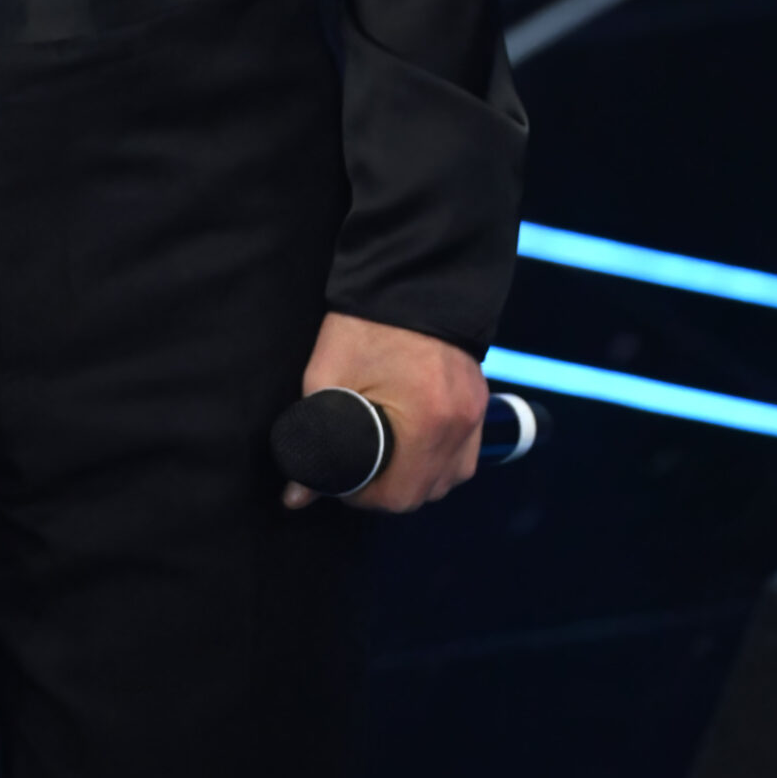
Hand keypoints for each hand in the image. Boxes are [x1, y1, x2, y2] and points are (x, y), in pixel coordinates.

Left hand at [281, 312, 486, 515]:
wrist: (410, 280)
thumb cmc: (364, 326)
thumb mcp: (328, 376)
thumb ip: (313, 438)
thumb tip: (297, 495)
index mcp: (425, 420)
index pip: (397, 495)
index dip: (361, 497)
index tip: (341, 482)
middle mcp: (458, 425)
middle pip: (423, 493)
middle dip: (385, 491)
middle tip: (357, 468)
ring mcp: (474, 416)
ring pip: (447, 481)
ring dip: (414, 480)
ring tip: (384, 458)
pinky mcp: (480, 405)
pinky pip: (463, 460)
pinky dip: (438, 464)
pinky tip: (413, 448)